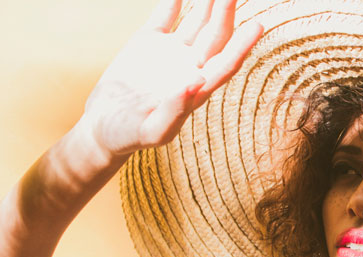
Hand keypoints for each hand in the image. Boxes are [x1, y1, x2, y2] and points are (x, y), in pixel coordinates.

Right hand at [81, 0, 262, 158]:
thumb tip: (196, 83)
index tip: (258, 26)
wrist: (103, 127)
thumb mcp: (153, 131)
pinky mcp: (150, 41)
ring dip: (207, 0)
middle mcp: (191, 68)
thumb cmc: (130, 136)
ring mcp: (172, 53)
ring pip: (197, 20)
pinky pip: (166, 13)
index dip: (242, 46)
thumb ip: (175, 111)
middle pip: (216, 36)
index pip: (226, 64)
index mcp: (198, 90)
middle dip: (226, 11)